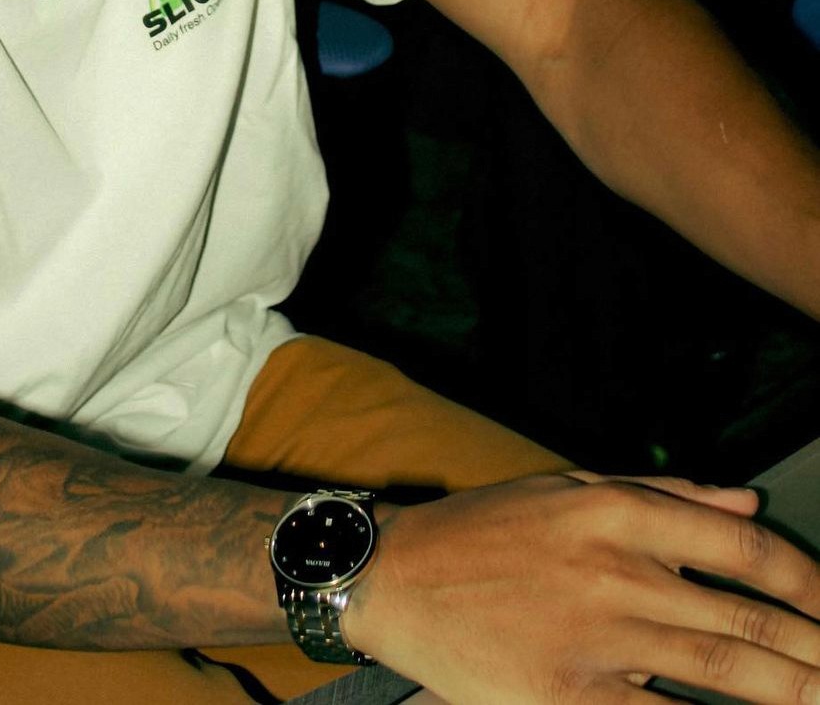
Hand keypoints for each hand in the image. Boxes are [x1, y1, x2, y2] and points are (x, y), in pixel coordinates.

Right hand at [343, 471, 819, 704]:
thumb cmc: (482, 530)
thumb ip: (663, 494)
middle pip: (748, 623)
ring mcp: (596, 639)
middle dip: (815, 654)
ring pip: (723, 675)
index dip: (806, 581)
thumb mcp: (567, 488)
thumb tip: (746, 501)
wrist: (394, 576)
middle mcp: (616, 571)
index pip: (743, 547)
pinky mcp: (569, 698)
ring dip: (791, 693)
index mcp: (618, 513)